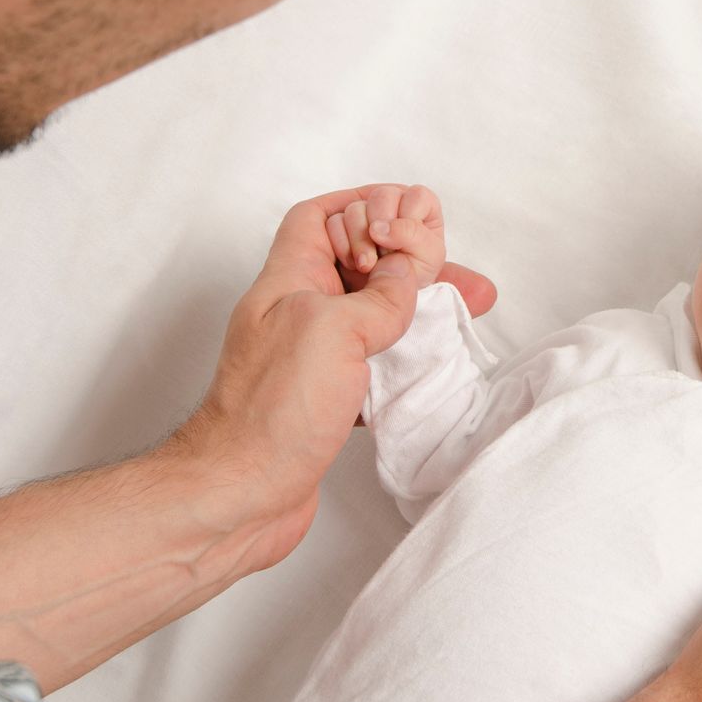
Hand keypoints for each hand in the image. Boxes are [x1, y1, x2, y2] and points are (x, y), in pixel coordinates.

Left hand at [163, 190, 493, 569]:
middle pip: (355, 263)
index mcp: (288, 282)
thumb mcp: (333, 330)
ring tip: (463, 311)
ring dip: (414, 308)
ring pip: (369, 314)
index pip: (318, 217)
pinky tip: (432, 361)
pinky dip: (404, 355)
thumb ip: (379, 297)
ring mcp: (309, 358)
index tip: (405, 213)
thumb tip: (406, 277)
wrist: (238, 497)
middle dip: (406, 259)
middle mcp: (296, 313)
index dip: (360, 204)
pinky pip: (372, 360)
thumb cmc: (270, 411)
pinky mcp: (324, 400)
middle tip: (452, 271)